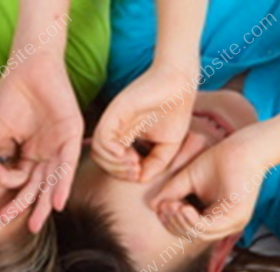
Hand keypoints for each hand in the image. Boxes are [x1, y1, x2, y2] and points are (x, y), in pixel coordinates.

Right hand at [0, 52, 82, 231]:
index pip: (18, 179)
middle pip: (37, 186)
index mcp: (28, 154)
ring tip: (37, 223)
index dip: (6, 184)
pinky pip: (67, 165)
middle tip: (23, 228)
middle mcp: (45, 155)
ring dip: (46, 203)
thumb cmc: (12, 94)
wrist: (30, 66)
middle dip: (28, 208)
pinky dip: (62, 184)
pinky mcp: (71, 137)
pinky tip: (57, 202)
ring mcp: (59, 147)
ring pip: (53, 181)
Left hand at [91, 64, 195, 181]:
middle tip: (136, 170)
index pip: (112, 163)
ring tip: (134, 162)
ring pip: (99, 152)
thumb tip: (141, 179)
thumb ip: (155, 164)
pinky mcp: (114, 113)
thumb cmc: (176, 111)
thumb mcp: (168, 146)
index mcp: (124, 136)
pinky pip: (101, 138)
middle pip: (102, 160)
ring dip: (115, 165)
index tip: (140, 172)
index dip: (123, 174)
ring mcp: (113, 121)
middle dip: (118, 172)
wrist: (180, 83)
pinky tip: (127, 153)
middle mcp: (115, 130)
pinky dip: (111, 152)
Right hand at [151, 133, 265, 243]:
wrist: (244, 147)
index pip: (186, 229)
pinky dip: (193, 221)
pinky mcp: (237, 217)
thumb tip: (152, 207)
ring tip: (172, 206)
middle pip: (190, 234)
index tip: (161, 205)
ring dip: (181, 222)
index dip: (171, 221)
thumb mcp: (187, 179)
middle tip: (165, 206)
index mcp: (214, 217)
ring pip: (199, 234)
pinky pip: (209, 227)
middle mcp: (225, 224)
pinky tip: (183, 208)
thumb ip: (172, 193)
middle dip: (173, 223)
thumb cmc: (219, 159)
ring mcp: (233, 223)